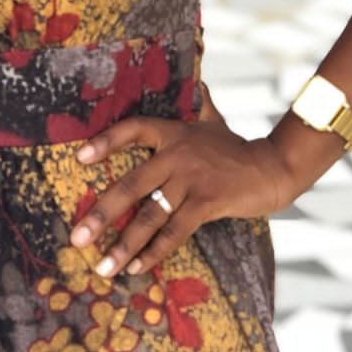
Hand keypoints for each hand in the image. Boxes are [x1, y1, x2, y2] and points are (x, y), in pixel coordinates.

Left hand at [70, 82, 297, 278]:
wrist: (273, 167)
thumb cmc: (236, 148)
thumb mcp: (214, 121)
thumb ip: (201, 104)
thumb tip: (199, 83)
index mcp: (174, 132)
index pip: (133, 129)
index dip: (106, 142)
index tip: (79, 158)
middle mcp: (177, 155)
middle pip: (131, 184)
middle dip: (101, 214)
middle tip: (77, 238)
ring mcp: (191, 180)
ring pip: (150, 215)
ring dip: (124, 245)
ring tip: (103, 267)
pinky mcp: (207, 203)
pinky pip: (174, 232)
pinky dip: (154, 253)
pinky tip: (136, 268)